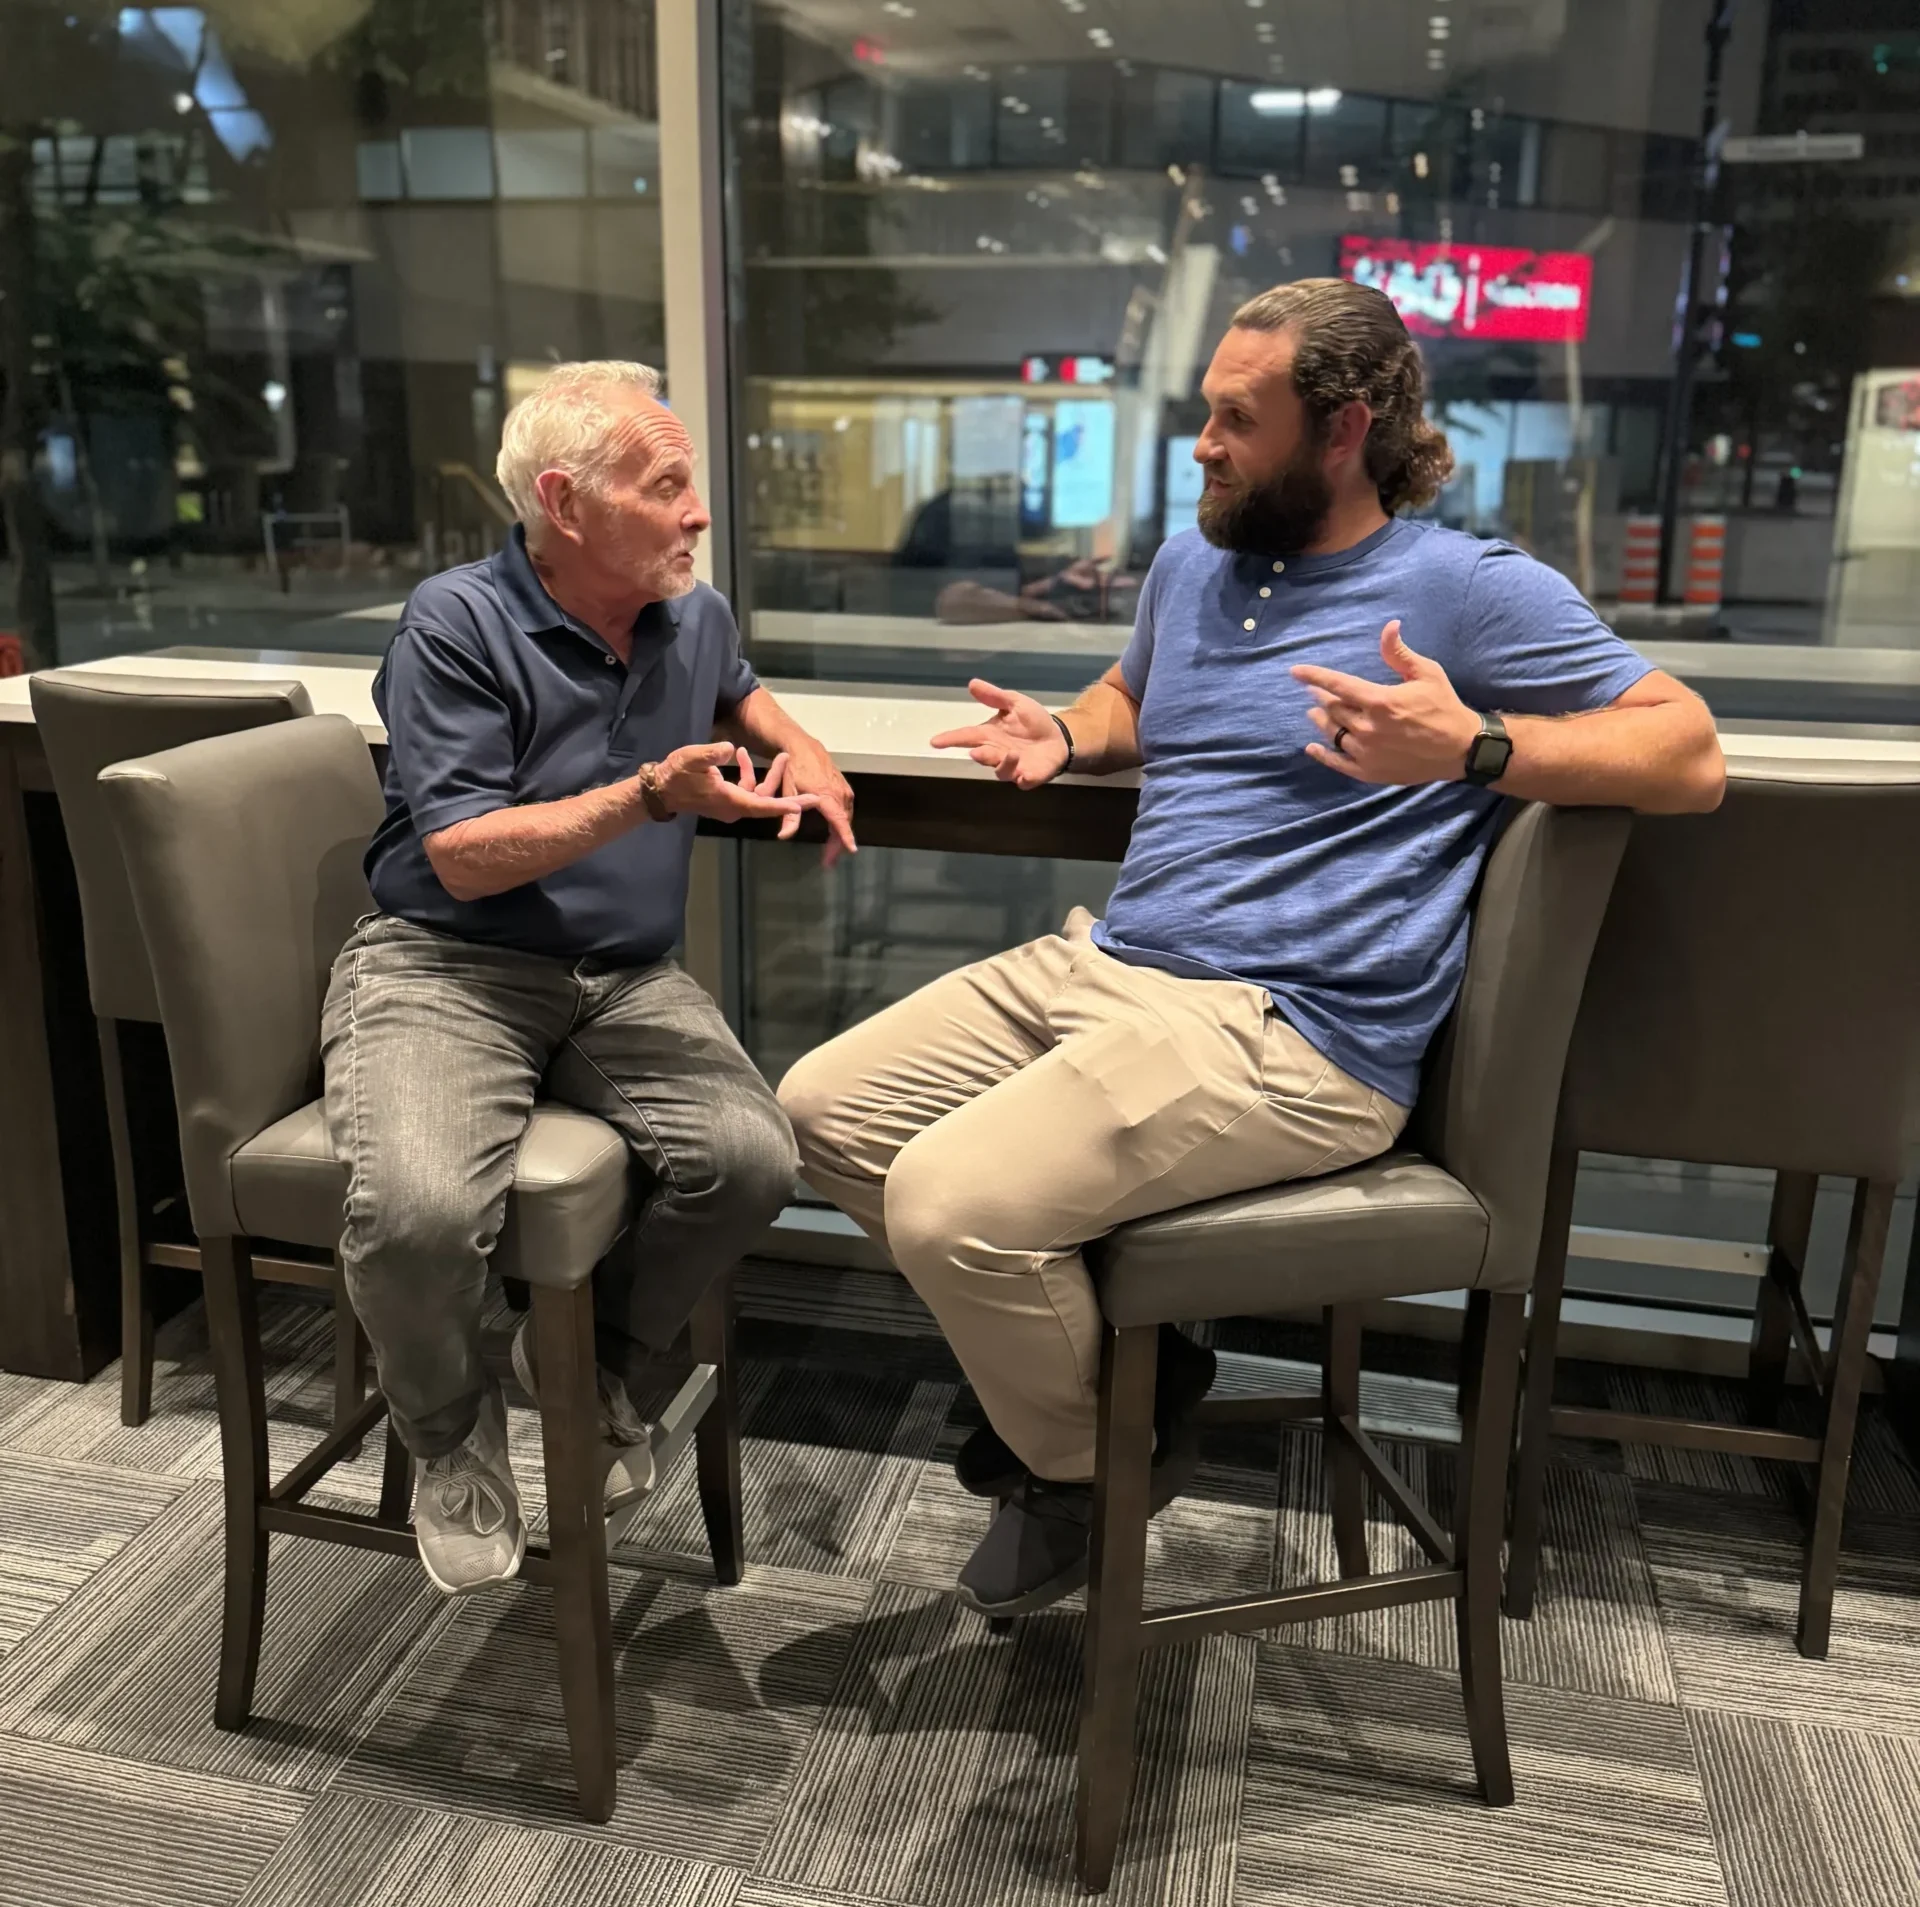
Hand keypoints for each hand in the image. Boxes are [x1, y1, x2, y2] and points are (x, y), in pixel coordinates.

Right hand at [656, 743, 818, 828]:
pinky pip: (745, 789)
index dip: (785, 805)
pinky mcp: (725, 800)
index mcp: (730, 800)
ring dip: (763, 773)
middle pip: (766, 798)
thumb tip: (731, 748)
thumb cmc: (675, 775)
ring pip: (756, 792)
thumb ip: (712, 754)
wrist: (659, 790)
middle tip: (800, 769)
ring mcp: (730, 805)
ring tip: (764, 753)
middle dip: (782, 781)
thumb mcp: (692, 759)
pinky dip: (746, 773)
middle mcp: (734, 807)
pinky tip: (740, 754)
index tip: (805, 803)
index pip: (763, 804)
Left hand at [761, 743, 857, 866]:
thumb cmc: (794, 768)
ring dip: (840, 834)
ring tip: (831, 851)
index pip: (839, 820)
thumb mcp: (788, 791)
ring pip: (845, 817)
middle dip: (838, 844)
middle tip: (829, 861)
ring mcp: (844, 790)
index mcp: (826, 795)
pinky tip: (834, 832)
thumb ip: (789, 816)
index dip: (845, 836)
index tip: (851, 850)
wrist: (804, 747)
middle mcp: (839, 793)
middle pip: (843, 823)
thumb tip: (784, 837)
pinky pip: (845, 809)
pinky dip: (841, 822)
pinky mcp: (844, 788)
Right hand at [929, 679, 1070, 788]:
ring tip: (1012, 754)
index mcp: (989, 735)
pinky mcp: (1028, 777)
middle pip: (982, 756)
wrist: (1058, 737)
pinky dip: (1023, 778)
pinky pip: (1022, 781)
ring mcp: (1012, 767)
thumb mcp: (1015, 703)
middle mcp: (996, 753)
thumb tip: (972, 683)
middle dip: (979, 755)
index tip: (935, 742)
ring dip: (1003, 764)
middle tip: (975, 751)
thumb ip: (995, 697)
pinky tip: (1025, 773)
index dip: (950, 739)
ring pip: (1001, 771)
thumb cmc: (1033, 721)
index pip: (966, 736)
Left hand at [1290, 621, 1480, 785]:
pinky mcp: (1370, 772)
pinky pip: (1338, 763)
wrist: (1462, 749)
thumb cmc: (1444, 707)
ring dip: (1322, 721)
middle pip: (1333, 709)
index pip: (1337, 685)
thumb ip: (1399, 653)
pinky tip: (1313, 747)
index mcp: (1380, 701)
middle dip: (1323, 697)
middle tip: (1316, 692)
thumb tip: (1389, 625)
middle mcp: (1368, 728)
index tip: (1295, 671)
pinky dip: (1323, 755)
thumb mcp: (1426, 673)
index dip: (1314, 676)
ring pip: (1333, 734)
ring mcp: (1367, 753)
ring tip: (1315, 713)